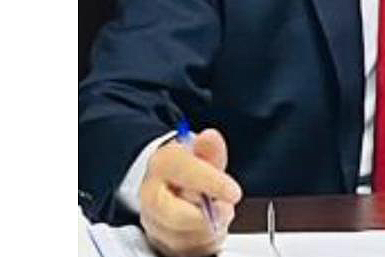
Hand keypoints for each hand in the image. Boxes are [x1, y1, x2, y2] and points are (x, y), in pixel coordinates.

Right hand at [139, 128, 242, 256]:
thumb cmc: (189, 172)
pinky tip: (207, 228)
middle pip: (176, 215)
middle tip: (224, 208)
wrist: (168, 188)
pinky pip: (186, 251)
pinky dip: (204, 243)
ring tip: (214, 214)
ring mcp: (153, 222)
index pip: (183, 172)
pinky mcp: (160, 243)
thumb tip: (210, 138)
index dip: (211, 183)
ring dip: (208, 229)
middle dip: (207, 216)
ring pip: (183, 237)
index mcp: (162, 165)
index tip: (233, 192)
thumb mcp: (202, 155)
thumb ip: (210, 150)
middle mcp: (151, 195)